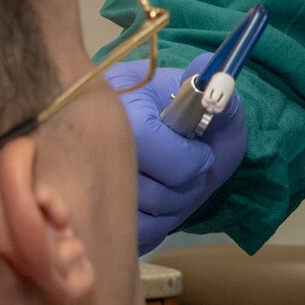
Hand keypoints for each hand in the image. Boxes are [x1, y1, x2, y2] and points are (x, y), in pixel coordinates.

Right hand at [107, 55, 248, 254]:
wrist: (187, 143)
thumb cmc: (200, 118)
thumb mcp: (215, 100)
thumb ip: (215, 89)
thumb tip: (207, 71)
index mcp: (121, 98)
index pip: (144, 138)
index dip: (182, 159)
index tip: (203, 155)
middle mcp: (93, 135)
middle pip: (138, 185)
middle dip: (181, 187)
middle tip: (194, 172)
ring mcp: (89, 176)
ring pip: (135, 213)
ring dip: (173, 207)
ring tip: (180, 185)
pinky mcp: (97, 211)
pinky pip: (130, 233)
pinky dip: (157, 226)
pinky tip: (163, 204)